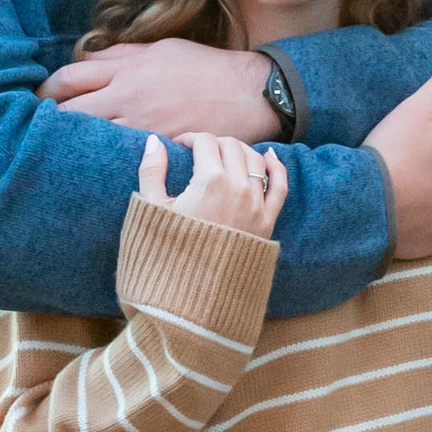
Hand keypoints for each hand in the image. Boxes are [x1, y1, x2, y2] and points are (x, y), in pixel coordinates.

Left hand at [45, 38, 275, 138]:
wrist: (246, 93)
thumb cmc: (204, 68)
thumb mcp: (161, 49)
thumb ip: (121, 55)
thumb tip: (87, 58)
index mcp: (126, 70)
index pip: (70, 78)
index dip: (47, 89)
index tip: (37, 98)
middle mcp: (128, 97)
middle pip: (71, 111)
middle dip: (48, 120)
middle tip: (35, 129)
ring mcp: (141, 126)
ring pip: (90, 137)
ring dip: (71, 143)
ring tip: (57, 149)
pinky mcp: (157, 148)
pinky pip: (118, 155)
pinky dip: (102, 157)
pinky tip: (94, 163)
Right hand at [138, 130, 287, 241]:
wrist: (193, 293)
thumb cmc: (168, 252)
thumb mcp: (152, 209)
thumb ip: (152, 171)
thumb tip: (155, 141)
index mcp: (209, 181)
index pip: (205, 142)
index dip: (190, 138)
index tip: (180, 145)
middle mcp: (238, 188)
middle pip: (231, 146)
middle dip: (214, 142)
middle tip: (200, 151)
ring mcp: (256, 204)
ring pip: (256, 160)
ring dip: (239, 151)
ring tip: (225, 155)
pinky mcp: (267, 221)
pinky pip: (279, 185)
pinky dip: (276, 167)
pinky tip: (269, 156)